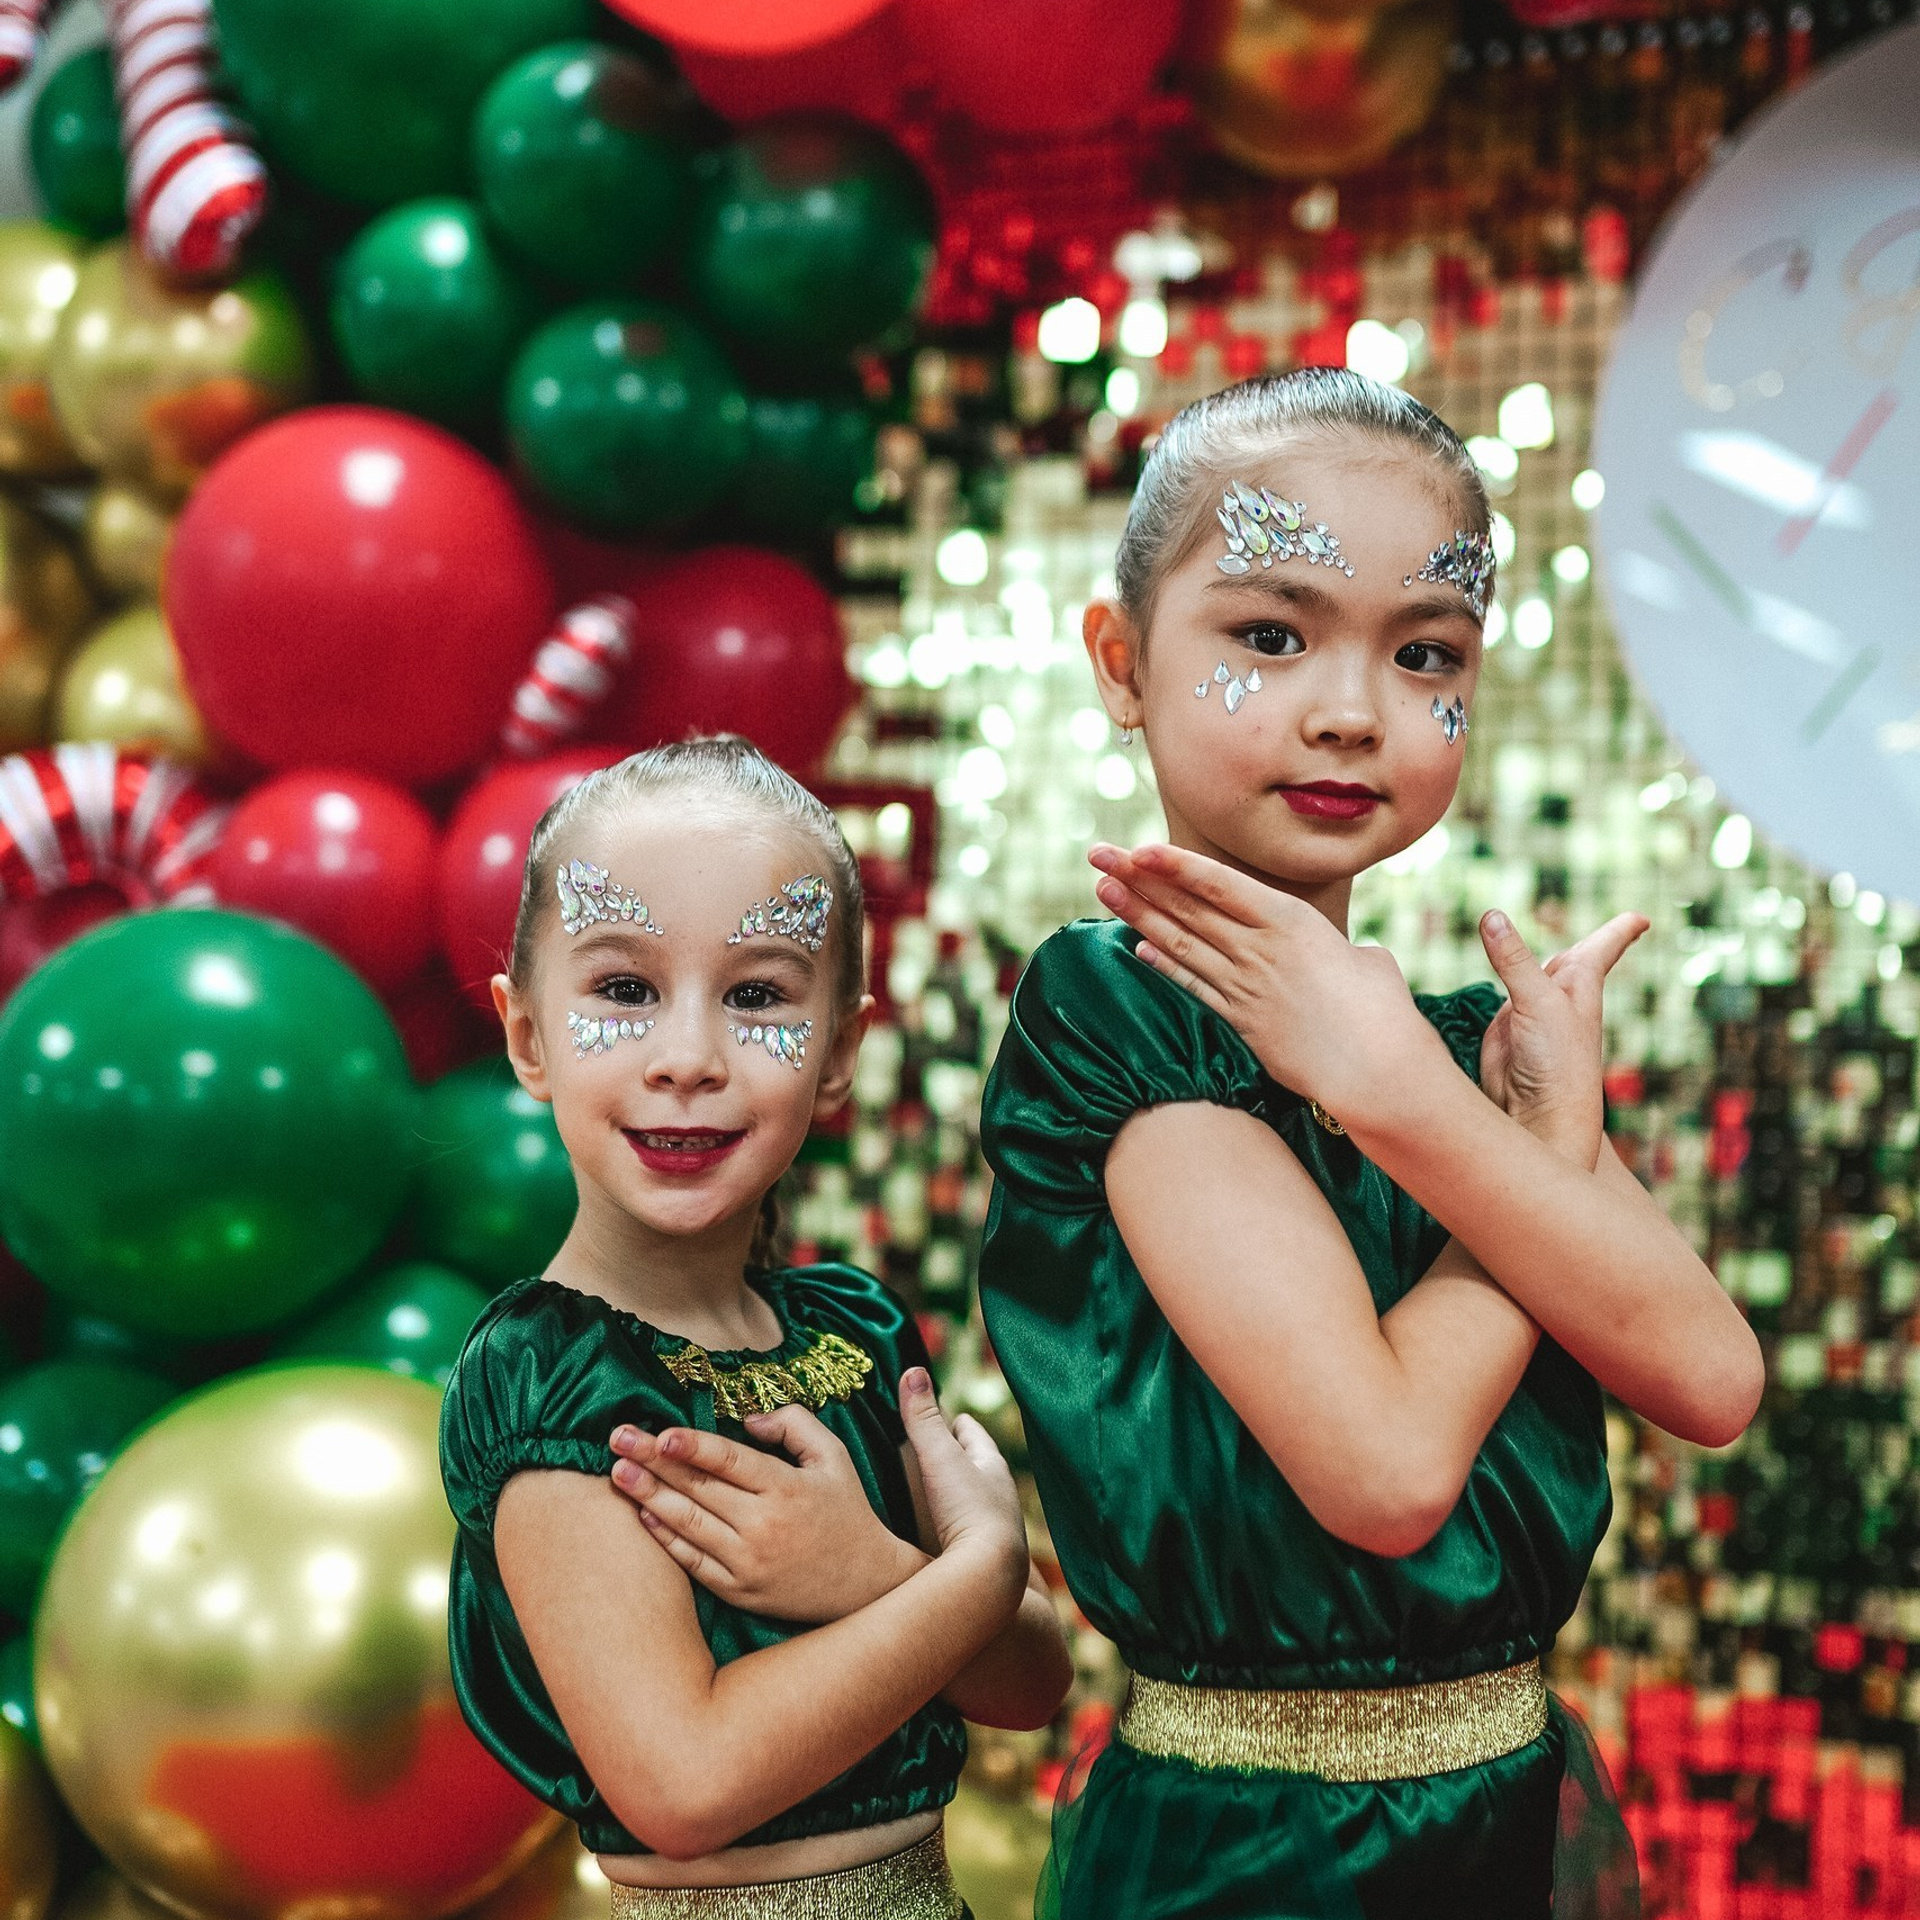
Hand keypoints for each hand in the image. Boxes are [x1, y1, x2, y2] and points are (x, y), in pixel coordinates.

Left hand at [609, 1407, 921, 1623]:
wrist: (866, 1584)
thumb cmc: (848, 1511)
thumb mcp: (833, 1457)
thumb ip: (794, 1425)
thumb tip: (747, 1419)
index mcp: (786, 1488)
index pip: (729, 1462)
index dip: (692, 1446)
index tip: (660, 1432)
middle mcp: (763, 1527)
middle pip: (698, 1489)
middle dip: (653, 1461)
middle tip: (617, 1438)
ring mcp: (748, 1563)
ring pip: (688, 1524)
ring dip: (649, 1496)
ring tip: (618, 1473)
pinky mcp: (739, 1591)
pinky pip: (693, 1562)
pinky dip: (667, 1538)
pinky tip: (645, 1515)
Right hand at [898, 1368, 1027, 1610]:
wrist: (992, 1578)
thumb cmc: (969, 1511)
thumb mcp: (941, 1457)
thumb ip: (922, 1418)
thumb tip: (913, 1369)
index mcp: (993, 1468)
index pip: (975, 1437)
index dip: (961, 1424)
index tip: (954, 1415)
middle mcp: (1001, 1497)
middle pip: (978, 1469)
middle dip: (961, 1458)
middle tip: (941, 1447)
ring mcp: (996, 1531)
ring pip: (977, 1503)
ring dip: (960, 1494)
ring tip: (940, 1491)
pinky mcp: (985, 1560)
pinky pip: (969, 1534)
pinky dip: (957, 1527)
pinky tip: (943, 1537)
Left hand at [1088, 841, 1445, 1124]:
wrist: (1377, 1071)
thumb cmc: (1384, 1012)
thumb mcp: (1368, 961)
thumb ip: (1344, 950)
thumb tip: (1350, 955)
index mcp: (1292, 921)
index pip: (1220, 884)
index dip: (1174, 865)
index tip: (1136, 849)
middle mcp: (1261, 950)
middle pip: (1188, 908)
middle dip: (1138, 878)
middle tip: (1098, 856)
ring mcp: (1246, 987)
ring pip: (1181, 943)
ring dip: (1139, 915)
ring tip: (1103, 891)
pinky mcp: (1241, 1021)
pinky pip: (1195, 986)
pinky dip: (1165, 965)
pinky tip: (1138, 946)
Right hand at [1476, 909, 1647, 1167]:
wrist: (1536, 1114)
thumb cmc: (1558, 1061)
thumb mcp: (1538, 1001)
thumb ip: (1512, 959)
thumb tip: (1490, 915)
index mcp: (1580, 983)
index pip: (1604, 947)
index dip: (1621, 930)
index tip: (1642, 918)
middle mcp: (1557, 996)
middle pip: (1570, 962)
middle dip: (1584, 947)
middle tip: (1606, 932)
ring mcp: (1528, 1014)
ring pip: (1531, 979)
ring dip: (1534, 965)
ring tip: (1549, 954)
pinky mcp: (1501, 1031)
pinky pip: (1499, 999)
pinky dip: (1495, 985)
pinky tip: (1493, 980)